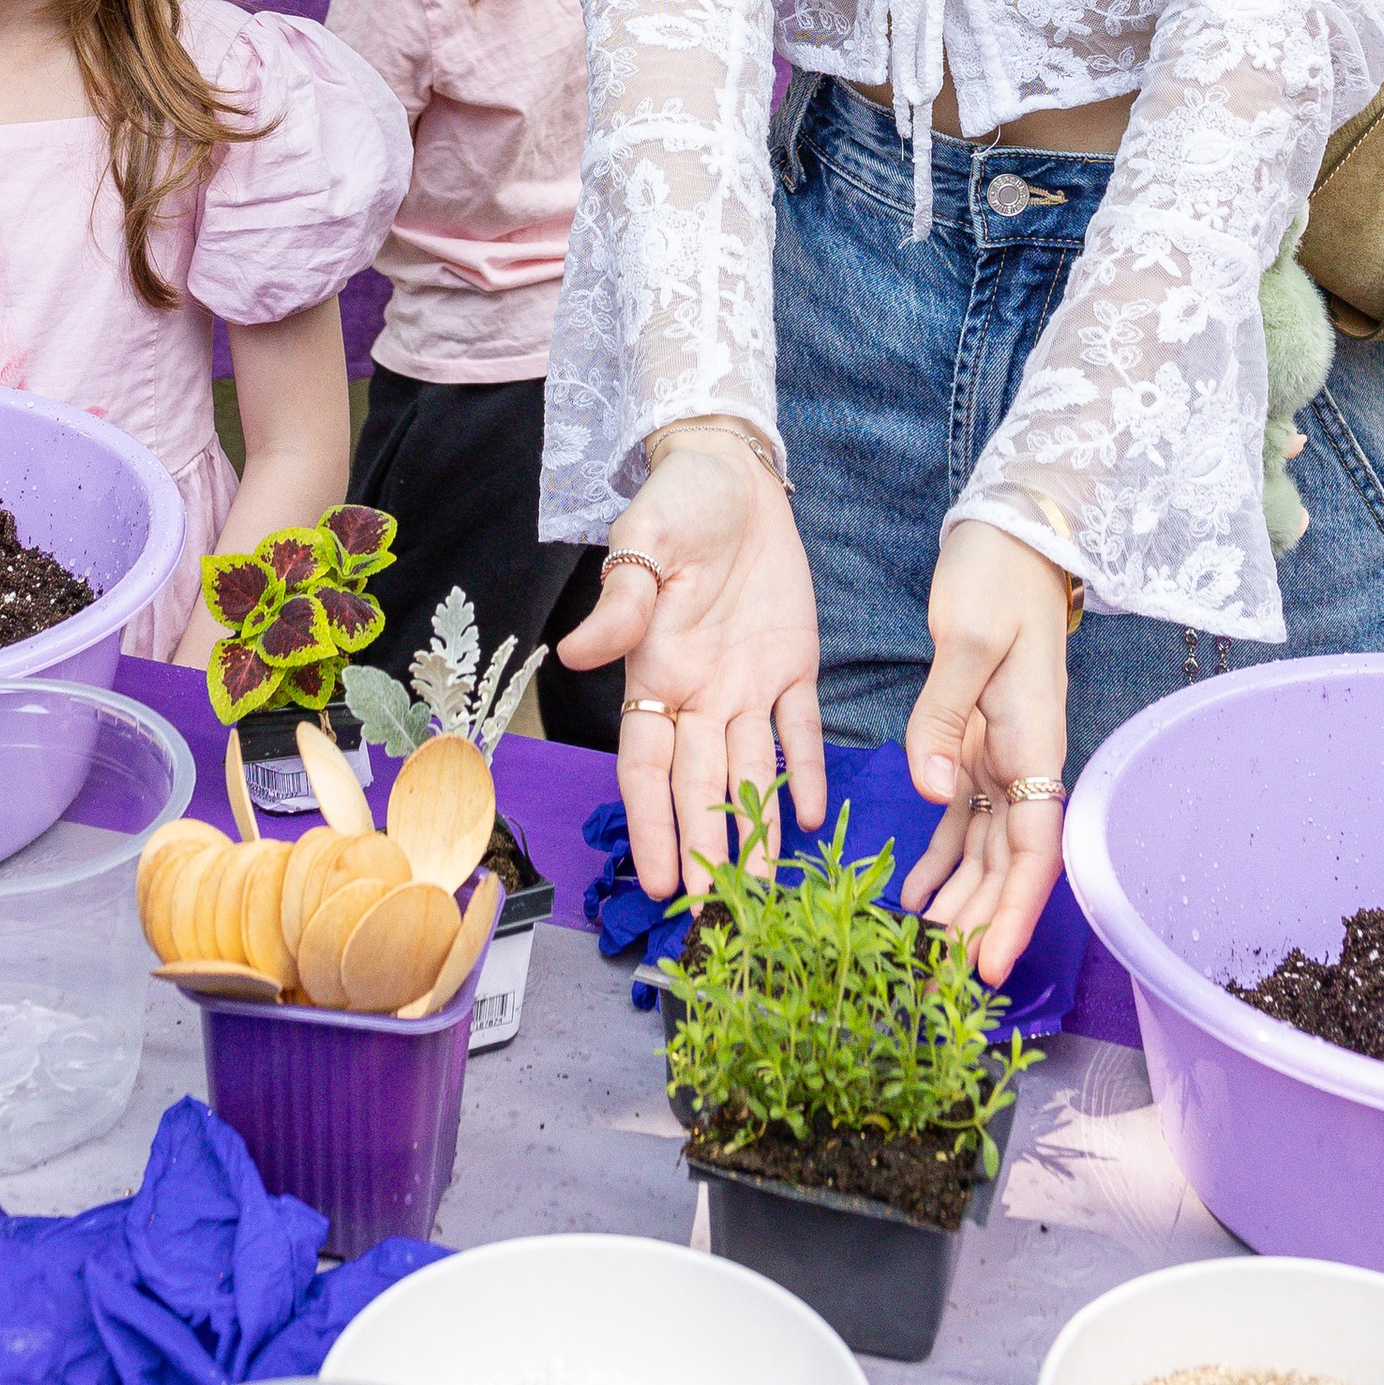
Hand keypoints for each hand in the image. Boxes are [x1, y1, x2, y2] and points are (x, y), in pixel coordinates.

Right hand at [558, 430, 825, 899]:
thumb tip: (574, 656)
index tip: (662, 881)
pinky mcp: (795, 661)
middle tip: (718, 917)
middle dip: (708, 850)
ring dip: (756, 830)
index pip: (649, 768)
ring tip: (766, 891)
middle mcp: (701, 692)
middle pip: (701, 786)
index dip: (655, 825)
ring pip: (751, 771)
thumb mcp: (644, 542)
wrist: (730, 467)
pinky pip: (801, 726)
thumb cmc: (675, 501)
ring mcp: (749, 682)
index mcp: (656, 672)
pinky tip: (810, 816)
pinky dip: (807, 769)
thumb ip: (620, 604)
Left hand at [896, 520, 1073, 986]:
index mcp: (1032, 741)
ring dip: (963, 900)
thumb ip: (944, 715)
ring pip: (987, 848)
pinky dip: (943, 858)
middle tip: (943, 983)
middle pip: (1011, 863)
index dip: (1011, 912)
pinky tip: (916, 895)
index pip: (1032, 847)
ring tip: (926, 953)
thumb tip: (933, 792)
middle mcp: (1023, 759)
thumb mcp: (966, 637)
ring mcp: (1001, 754)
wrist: (1012, 536)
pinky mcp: (977, 742)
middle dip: (983, 924)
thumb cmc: (997, 577)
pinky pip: (964, 816)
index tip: (985, 965)